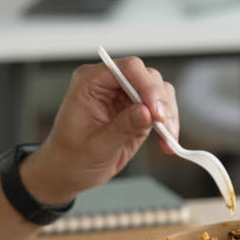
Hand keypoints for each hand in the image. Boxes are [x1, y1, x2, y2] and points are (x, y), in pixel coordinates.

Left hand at [21, 57, 180, 204]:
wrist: (70, 170)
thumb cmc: (72, 155)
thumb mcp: (96, 145)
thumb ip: (122, 127)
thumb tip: (146, 113)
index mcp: (91, 82)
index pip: (127, 68)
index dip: (146, 85)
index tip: (155, 111)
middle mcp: (110, 84)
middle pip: (148, 77)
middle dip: (160, 101)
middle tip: (164, 126)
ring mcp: (126, 97)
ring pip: (160, 91)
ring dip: (169, 114)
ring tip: (168, 137)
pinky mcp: (138, 111)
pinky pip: (161, 110)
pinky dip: (169, 125)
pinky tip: (167, 142)